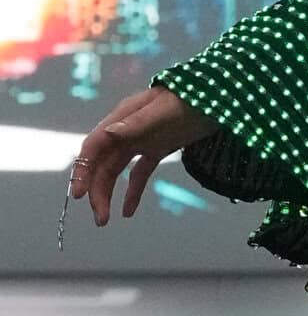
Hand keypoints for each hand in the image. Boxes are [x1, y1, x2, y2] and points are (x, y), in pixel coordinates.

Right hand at [67, 87, 219, 226]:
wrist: (221, 95)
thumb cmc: (193, 99)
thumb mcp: (166, 111)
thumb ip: (137, 123)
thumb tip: (109, 132)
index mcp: (123, 117)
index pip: (94, 146)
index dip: (83, 170)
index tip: (78, 195)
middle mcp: (127, 129)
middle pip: (102, 163)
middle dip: (96, 191)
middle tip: (100, 219)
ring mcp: (142, 139)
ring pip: (116, 171)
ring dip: (108, 194)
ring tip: (105, 220)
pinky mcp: (158, 148)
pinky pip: (139, 174)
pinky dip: (132, 192)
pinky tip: (128, 212)